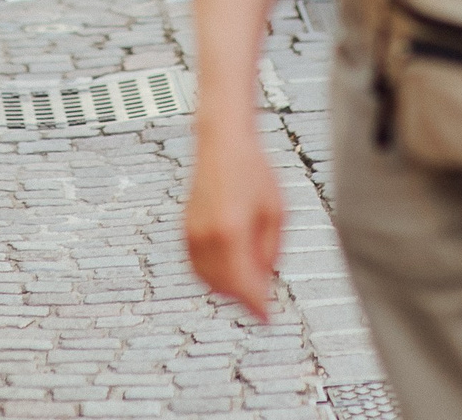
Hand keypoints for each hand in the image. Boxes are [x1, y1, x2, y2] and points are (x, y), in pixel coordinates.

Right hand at [186, 117, 282, 320]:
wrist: (223, 143)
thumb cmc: (253, 170)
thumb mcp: (276, 212)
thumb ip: (270, 251)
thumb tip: (264, 281)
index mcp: (232, 232)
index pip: (243, 284)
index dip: (256, 306)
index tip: (268, 318)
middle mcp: (207, 236)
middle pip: (224, 287)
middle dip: (244, 298)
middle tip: (263, 301)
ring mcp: (192, 233)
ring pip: (207, 280)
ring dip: (227, 289)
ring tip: (250, 284)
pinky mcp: (185, 229)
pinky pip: (196, 267)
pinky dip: (212, 276)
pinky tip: (229, 271)